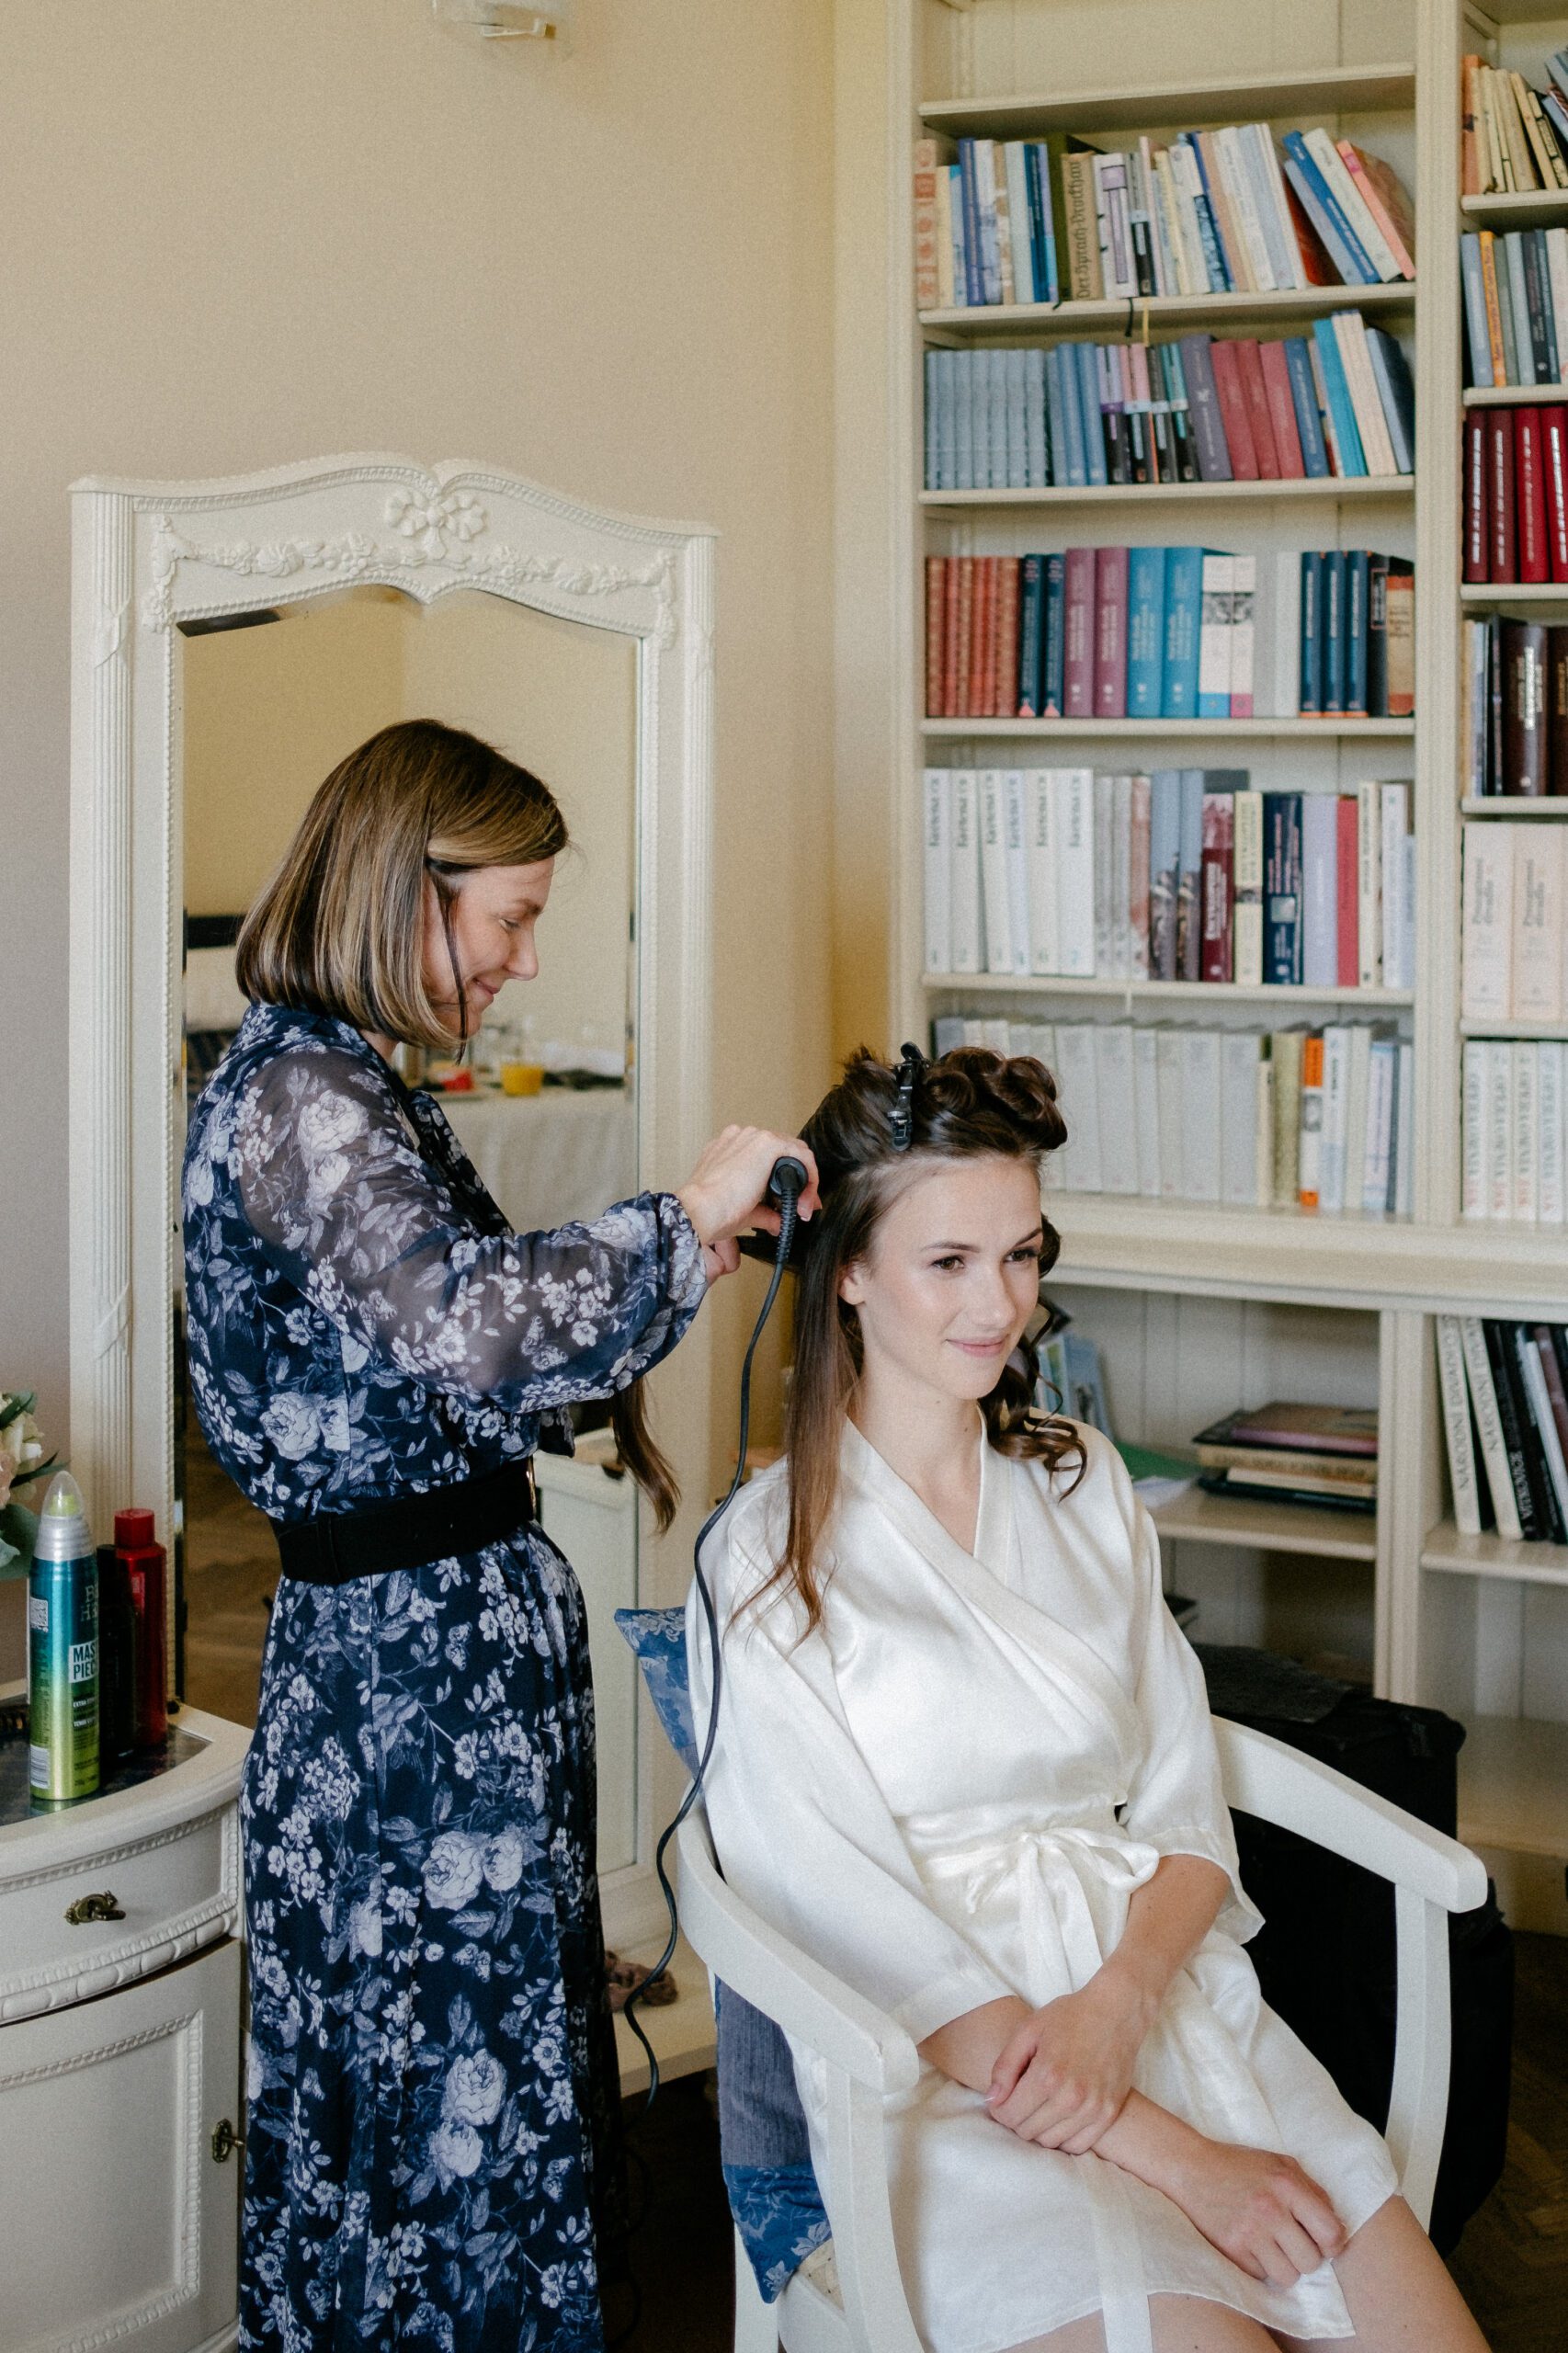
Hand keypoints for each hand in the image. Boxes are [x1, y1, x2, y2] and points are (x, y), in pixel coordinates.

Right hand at [677, 1127, 820, 1282]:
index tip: (793, 1202)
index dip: (785, 1179)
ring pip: (794, 1152)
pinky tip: (806, 1197)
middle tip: (804, 1205)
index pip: (768, 1157)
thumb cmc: (709, 1210)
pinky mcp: (767, 1143)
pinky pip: (801, 1155)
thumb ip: (764, 1213)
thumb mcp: (743, 1210)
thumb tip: (777, 1222)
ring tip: (803, 1206)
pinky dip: (810, 1176)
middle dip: (799, 1179)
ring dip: (805, 1179)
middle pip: (784, 1152)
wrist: (699, 1210)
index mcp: (730, 1149)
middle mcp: (741, 1138)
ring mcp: (753, 1137)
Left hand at [986, 1975, 1151, 2151]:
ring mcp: (1093, 2108)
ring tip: (1038, 2108)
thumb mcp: (1028, 2030)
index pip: (1009, 2116)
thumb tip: (992, 2101)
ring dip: (1038, 2129)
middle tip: (1019, 2101)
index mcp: (1047, 2075)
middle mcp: (1071, 2098)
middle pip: (1028, 2132)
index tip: (1002, 2100)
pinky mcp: (1109, 2114)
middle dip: (1016, 2119)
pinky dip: (1063, 2137)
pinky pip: (1078, 2145)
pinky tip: (1059, 2118)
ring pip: (1051, 2142)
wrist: (1116, 2012)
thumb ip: (1004, 2067)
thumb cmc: (1069, 2017)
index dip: (999, 2110)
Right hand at [1163, 2135, 1346, 2287]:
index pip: (1330, 2232)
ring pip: (1288, 2276)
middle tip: (1291, 2242)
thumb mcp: (1281, 2164)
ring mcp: (1248, 2232)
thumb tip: (1338, 2228)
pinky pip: (1261, 2276)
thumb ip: (1313, 2191)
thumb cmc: (1240, 2166)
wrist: (1191, 2168)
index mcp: (1286, 2185)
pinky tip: (1250, 2245)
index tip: (1323, 2242)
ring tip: (1272, 2246)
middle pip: (1311, 2261)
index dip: (1332, 2244)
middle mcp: (1269, 2210)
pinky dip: (1259, 2266)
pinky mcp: (1231, 2250)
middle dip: (1305, 2256)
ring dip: (1284, 2265)